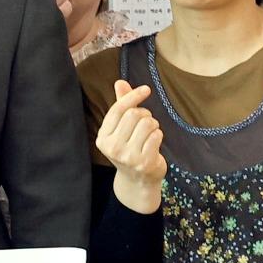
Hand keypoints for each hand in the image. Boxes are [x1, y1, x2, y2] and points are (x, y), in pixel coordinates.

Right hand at [95, 80, 165, 213]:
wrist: (138, 181)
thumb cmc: (130, 149)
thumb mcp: (121, 129)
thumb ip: (121, 105)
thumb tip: (119, 82)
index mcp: (103, 138)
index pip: (118, 110)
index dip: (133, 96)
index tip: (146, 89)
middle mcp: (113, 148)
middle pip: (134, 115)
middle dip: (145, 115)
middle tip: (146, 124)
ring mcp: (128, 156)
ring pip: (147, 123)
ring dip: (154, 125)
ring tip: (150, 134)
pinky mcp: (144, 162)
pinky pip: (157, 135)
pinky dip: (159, 135)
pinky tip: (154, 143)